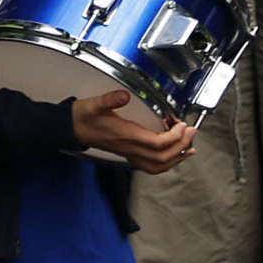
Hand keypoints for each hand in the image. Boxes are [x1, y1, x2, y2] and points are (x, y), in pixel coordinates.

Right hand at [73, 89, 194, 173]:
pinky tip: (175, 155)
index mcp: (125, 136)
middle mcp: (129, 148)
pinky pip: (152, 166)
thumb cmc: (83, 117)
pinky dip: (168, 163)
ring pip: (159, 165)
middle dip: (181, 145)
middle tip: (191, 130)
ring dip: (177, 157)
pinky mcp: (129, 154)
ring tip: (189, 146)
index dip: (175, 136)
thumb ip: (109, 100)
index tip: (182, 124)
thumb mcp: (93, 104)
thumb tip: (124, 95)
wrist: (71, 129)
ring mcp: (130, 154)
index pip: (157, 143)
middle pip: (162, 156)